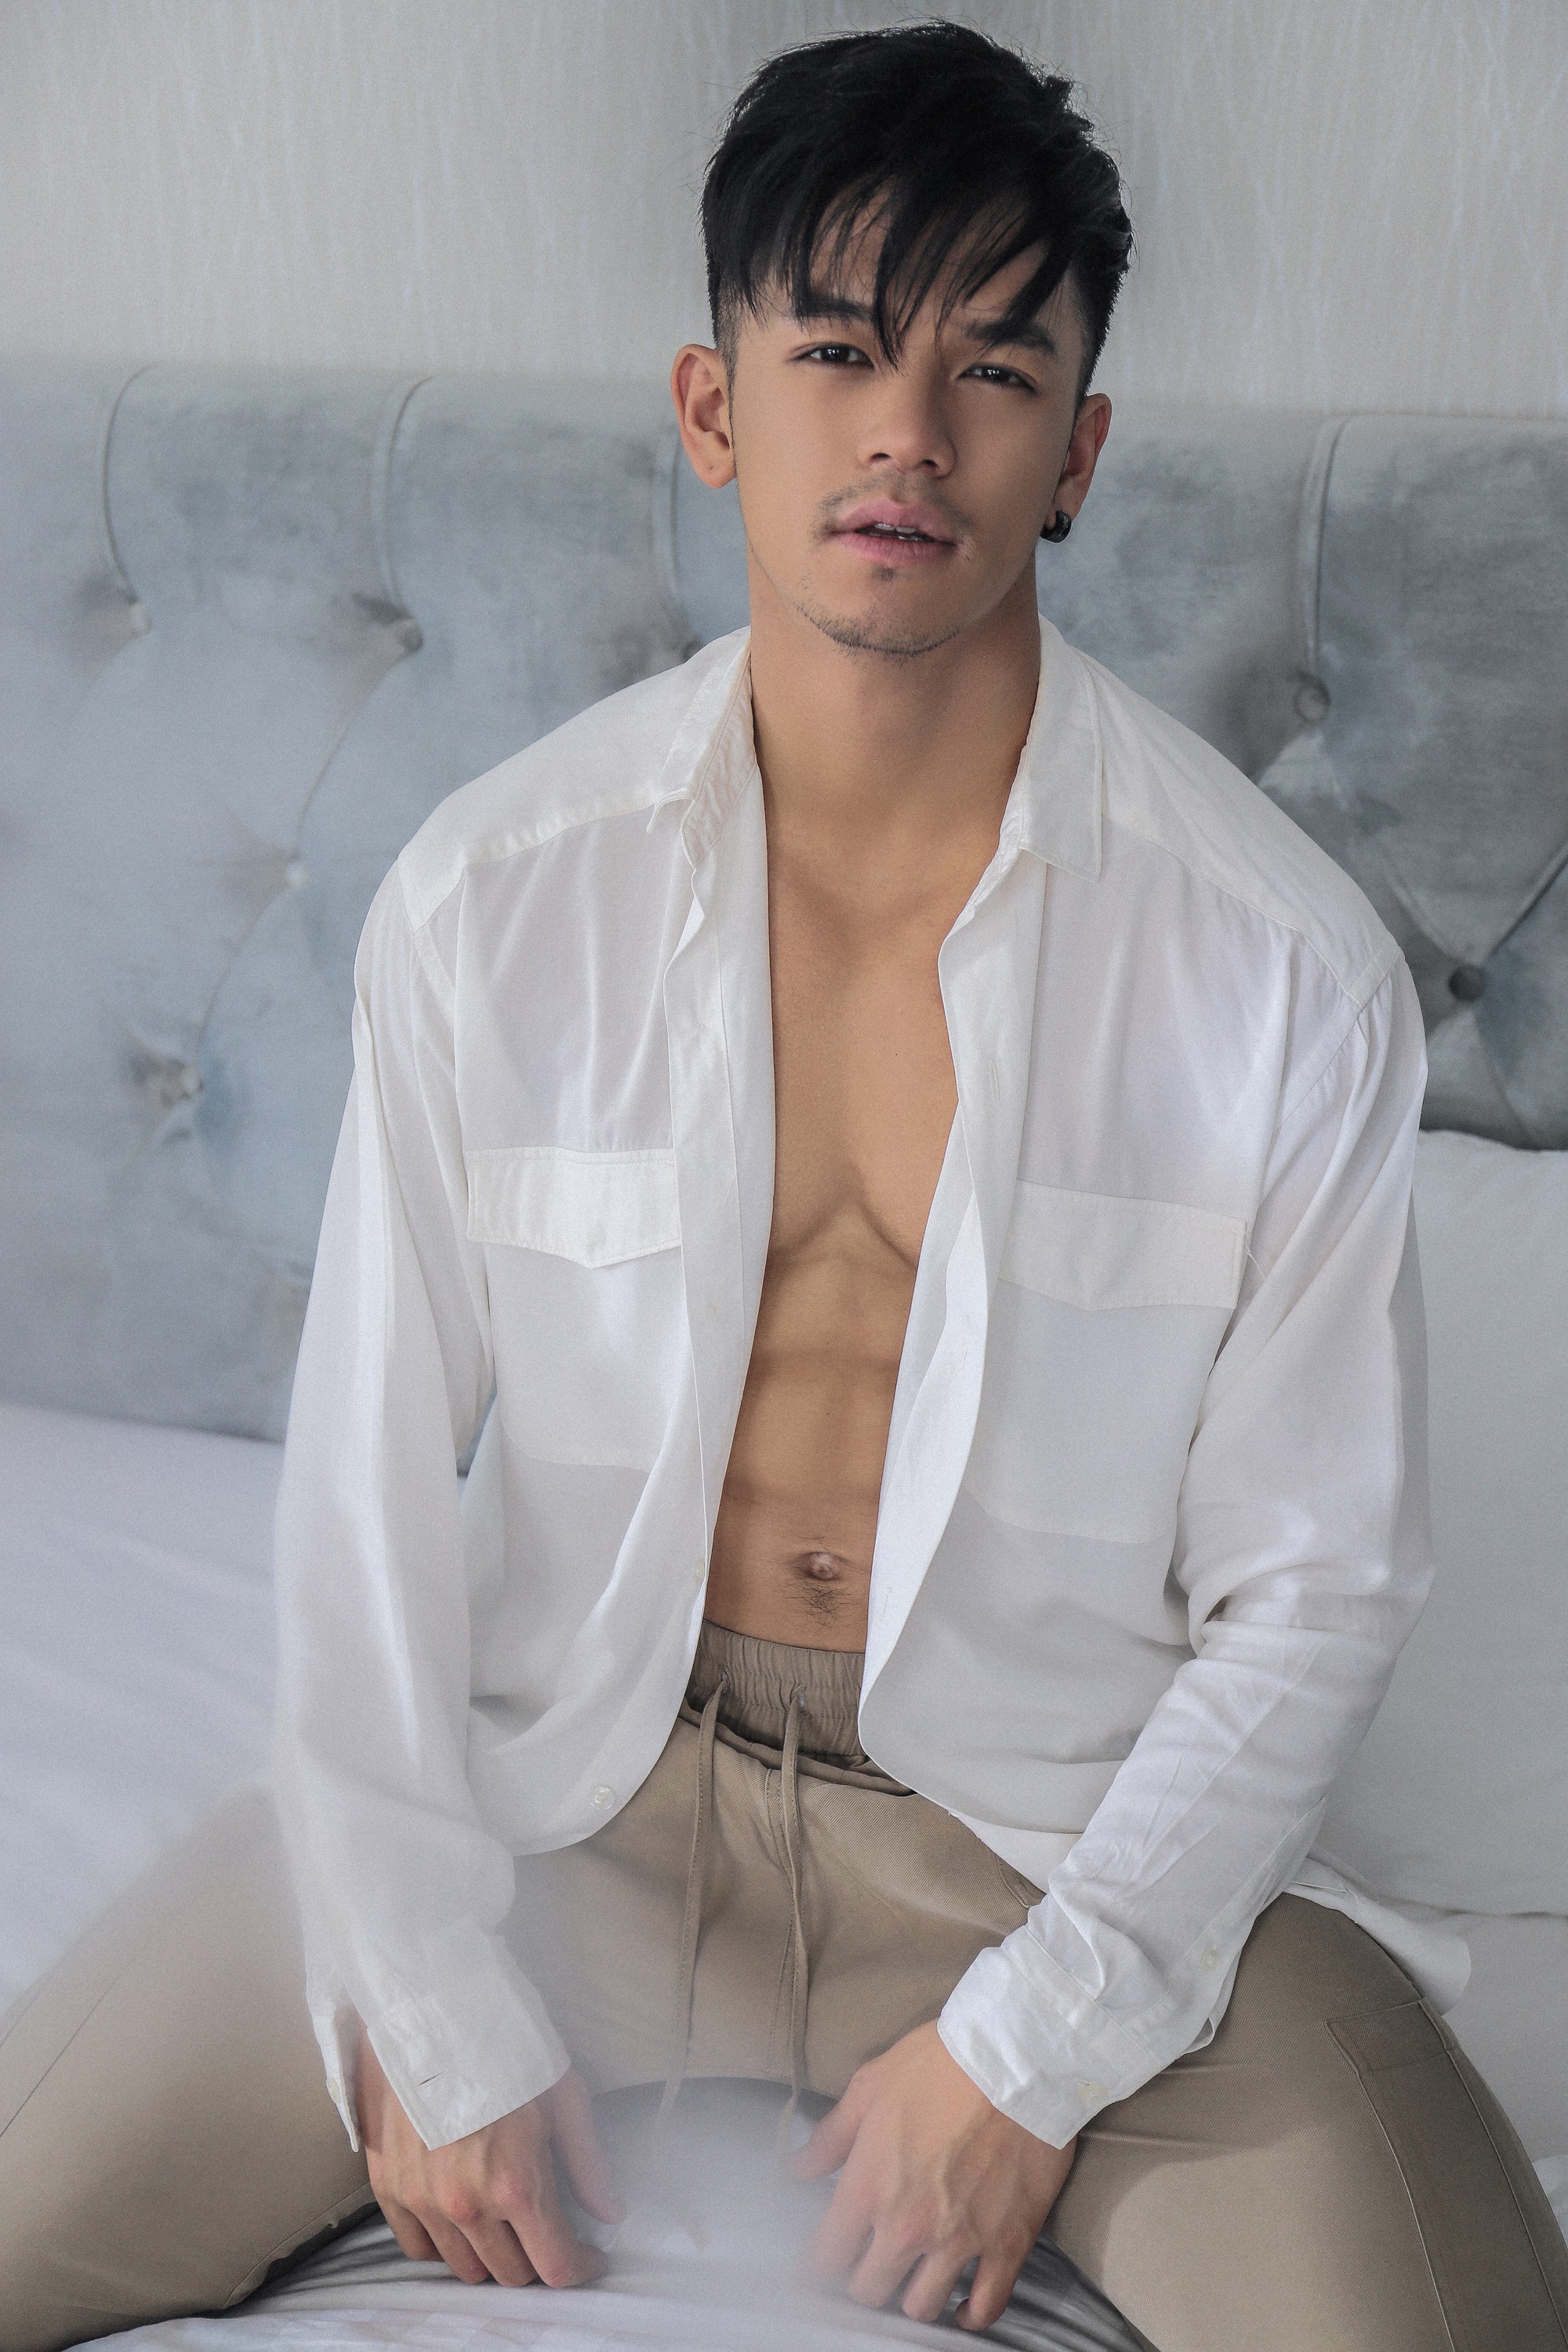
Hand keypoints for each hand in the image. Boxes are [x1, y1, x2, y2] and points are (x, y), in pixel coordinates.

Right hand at [356, 2022, 622, 2287]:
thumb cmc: (505, 2047)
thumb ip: (587, 2163)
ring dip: (491, 2255)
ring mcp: (424, 2201)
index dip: (581, 2269)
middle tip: (547, 2229)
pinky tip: (460, 2216)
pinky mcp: (389, 2189)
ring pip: (465, 2269)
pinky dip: (443, 2244)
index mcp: (517, 2185)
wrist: (430, 2011)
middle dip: (538, 2259)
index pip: (555, 2266)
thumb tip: (610, 2214)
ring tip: (505, 2222)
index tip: (589, 2257)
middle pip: (512, 2274)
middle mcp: (468, 2206)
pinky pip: (418, 2248)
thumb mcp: (563, 2096)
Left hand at [792, 2019, 1074, 2330]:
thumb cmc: (938, 2065)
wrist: (1015, 2060)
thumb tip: (798, 2168)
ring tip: (913, 2278)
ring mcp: (959, 2241)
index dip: (816, 2269)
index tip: (818, 2267)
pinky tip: (962, 2307)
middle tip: (869, 2265)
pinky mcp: (1007, 2244)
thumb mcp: (870, 2087)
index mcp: (868, 2188)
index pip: (826, 2257)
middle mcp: (908, 2226)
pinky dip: (971, 2315)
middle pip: (869, 2291)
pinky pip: (987, 2306)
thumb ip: (831, 2136)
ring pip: (922, 2306)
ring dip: (912, 2297)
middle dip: (862, 2282)